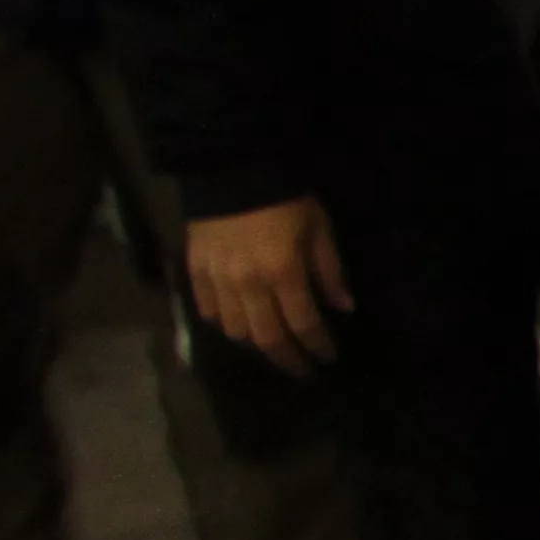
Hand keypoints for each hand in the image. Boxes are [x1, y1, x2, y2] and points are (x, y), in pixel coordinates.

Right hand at [187, 200, 352, 372]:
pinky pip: (208, 311)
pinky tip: (239, 326)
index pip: (303, 324)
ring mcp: (217, 281)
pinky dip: (225, 325)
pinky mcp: (194, 271)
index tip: (328, 358)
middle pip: (267, 338)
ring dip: (256, 345)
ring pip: (235, 330)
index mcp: (283, 274)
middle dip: (287, 359)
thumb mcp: (319, 229)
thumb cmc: (286, 199)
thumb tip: (344, 308)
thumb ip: (330, 272)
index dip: (317, 346)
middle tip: (302, 370)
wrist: (233, 169)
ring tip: (273, 348)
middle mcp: (247, 285)